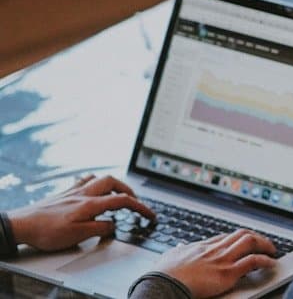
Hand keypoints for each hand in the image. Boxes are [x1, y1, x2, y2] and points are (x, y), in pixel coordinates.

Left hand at [7, 174, 155, 251]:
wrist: (21, 225)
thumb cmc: (47, 231)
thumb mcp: (77, 235)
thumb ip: (100, 228)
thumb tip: (113, 224)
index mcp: (90, 204)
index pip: (123, 201)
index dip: (140, 207)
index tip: (150, 214)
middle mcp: (83, 193)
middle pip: (113, 182)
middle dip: (128, 190)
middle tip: (135, 201)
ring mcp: (73, 191)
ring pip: (99, 178)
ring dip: (113, 183)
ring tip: (117, 193)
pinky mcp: (63, 193)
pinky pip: (84, 180)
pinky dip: (94, 181)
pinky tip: (92, 187)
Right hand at [155, 229, 276, 297]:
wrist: (163, 284)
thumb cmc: (164, 274)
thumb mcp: (170, 256)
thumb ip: (178, 250)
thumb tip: (179, 246)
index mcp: (202, 246)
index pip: (226, 237)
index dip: (239, 238)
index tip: (246, 241)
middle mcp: (215, 249)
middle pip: (241, 235)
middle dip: (256, 237)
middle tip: (264, 243)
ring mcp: (222, 259)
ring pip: (250, 242)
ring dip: (265, 245)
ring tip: (272, 250)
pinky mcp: (228, 273)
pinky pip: (253, 261)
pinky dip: (265, 260)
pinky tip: (271, 263)